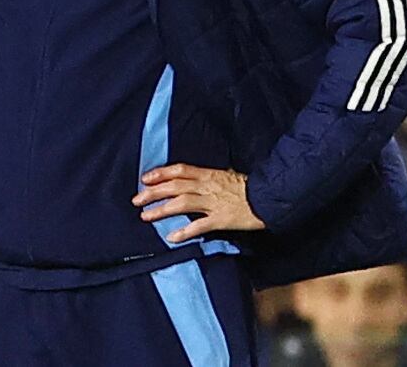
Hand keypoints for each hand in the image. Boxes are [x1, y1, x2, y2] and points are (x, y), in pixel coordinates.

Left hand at [133, 165, 263, 243]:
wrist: (270, 197)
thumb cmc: (249, 187)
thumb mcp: (227, 175)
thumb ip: (208, 177)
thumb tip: (192, 179)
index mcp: (209, 174)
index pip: (179, 170)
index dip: (160, 173)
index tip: (144, 178)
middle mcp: (207, 186)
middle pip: (174, 186)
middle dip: (153, 193)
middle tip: (136, 200)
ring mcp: (213, 203)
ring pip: (181, 204)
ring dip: (161, 210)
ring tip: (145, 216)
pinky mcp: (221, 220)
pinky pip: (199, 226)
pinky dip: (184, 231)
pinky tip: (171, 237)